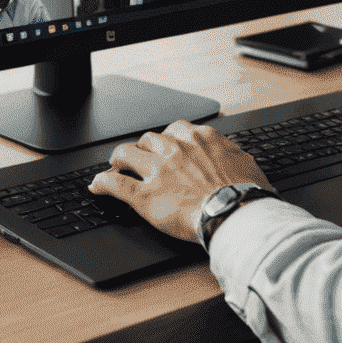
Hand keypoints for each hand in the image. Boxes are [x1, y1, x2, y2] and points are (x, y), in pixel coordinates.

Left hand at [89, 121, 271, 242]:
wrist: (234, 213)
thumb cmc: (243, 192)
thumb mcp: (245, 162)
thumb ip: (231, 153)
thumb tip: (230, 152)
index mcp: (199, 139)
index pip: (175, 129)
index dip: (168, 139)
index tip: (166, 146)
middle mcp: (175, 148)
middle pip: (149, 139)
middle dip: (143, 147)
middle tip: (140, 157)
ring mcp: (157, 170)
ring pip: (126, 154)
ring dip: (119, 159)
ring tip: (115, 165)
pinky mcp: (144, 195)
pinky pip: (115, 184)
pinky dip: (102, 183)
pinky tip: (96, 185)